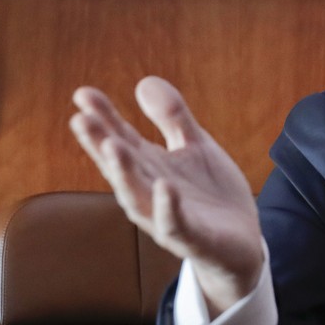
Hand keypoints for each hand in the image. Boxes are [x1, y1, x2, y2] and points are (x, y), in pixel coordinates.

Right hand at [70, 78, 263, 314]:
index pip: (120, 138)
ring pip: (137, 195)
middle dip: (100, 143)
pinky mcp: (191, 238)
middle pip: (120, 165)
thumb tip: (144, 82)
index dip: (102, 117)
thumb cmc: (210, 195)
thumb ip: (171, 117)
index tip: (83, 93)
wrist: (243, 242)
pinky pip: (175, 224)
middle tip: (80, 118)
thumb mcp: (194, 146)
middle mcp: (149, 191)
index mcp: (149, 167)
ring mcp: (166, 216)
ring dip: (123, 172)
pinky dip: (168, 206)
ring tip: (112, 145)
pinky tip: (164, 186)